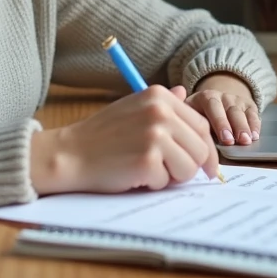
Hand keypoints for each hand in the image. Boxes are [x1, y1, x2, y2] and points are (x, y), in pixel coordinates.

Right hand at [30, 85, 219, 195]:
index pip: (201, 125)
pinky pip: (167, 182)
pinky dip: (152, 184)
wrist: (70, 153)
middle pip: (201, 148)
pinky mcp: (148, 160)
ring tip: (147, 169)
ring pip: (189, 168)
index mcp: (159, 95)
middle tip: (169, 172)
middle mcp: (160, 111)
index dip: (205, 149)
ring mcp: (155, 135)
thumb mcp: (133, 108)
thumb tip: (185, 92)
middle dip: (190, 166)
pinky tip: (133, 174)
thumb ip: (162, 104)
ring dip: (171, 177)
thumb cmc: (102, 135)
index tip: (205, 166)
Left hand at [187, 73, 260, 145]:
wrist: (215, 100)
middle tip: (238, 141)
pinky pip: (253, 114)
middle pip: (230, 110)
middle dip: (235, 126)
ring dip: (246, 127)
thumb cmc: (198, 114)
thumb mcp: (189, 113)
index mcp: (204, 97)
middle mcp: (222, 96)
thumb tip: (189, 137)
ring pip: (242, 112)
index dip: (220, 123)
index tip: (225, 139)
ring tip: (248, 141)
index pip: (213, 107)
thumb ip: (187, 121)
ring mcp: (237, 99)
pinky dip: (255, 125)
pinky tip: (255, 136)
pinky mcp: (249, 105)